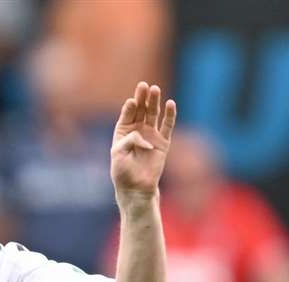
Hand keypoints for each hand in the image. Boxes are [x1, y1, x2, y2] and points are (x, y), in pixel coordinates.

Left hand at [110, 82, 176, 199]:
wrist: (136, 187)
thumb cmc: (123, 172)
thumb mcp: (118, 154)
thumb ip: (128, 140)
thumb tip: (142, 134)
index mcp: (123, 132)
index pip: (128, 115)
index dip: (130, 107)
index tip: (131, 102)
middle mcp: (138, 130)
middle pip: (141, 110)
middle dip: (142, 98)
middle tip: (143, 86)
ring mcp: (151, 134)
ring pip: (154, 114)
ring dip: (154, 101)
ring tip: (155, 89)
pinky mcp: (163, 141)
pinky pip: (168, 125)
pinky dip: (169, 115)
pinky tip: (170, 104)